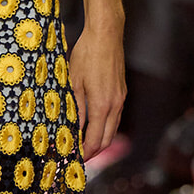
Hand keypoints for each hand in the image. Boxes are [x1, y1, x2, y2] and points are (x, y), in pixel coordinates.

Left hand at [68, 18, 125, 159]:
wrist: (106, 35)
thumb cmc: (87, 55)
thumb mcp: (74, 82)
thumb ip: (75, 108)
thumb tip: (71, 129)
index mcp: (102, 105)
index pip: (94, 140)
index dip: (85, 152)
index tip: (75, 158)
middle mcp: (115, 105)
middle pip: (107, 139)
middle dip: (94, 151)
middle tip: (80, 157)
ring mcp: (121, 99)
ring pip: (113, 129)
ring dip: (101, 140)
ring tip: (87, 145)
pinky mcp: (122, 92)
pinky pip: (116, 117)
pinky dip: (106, 127)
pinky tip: (96, 126)